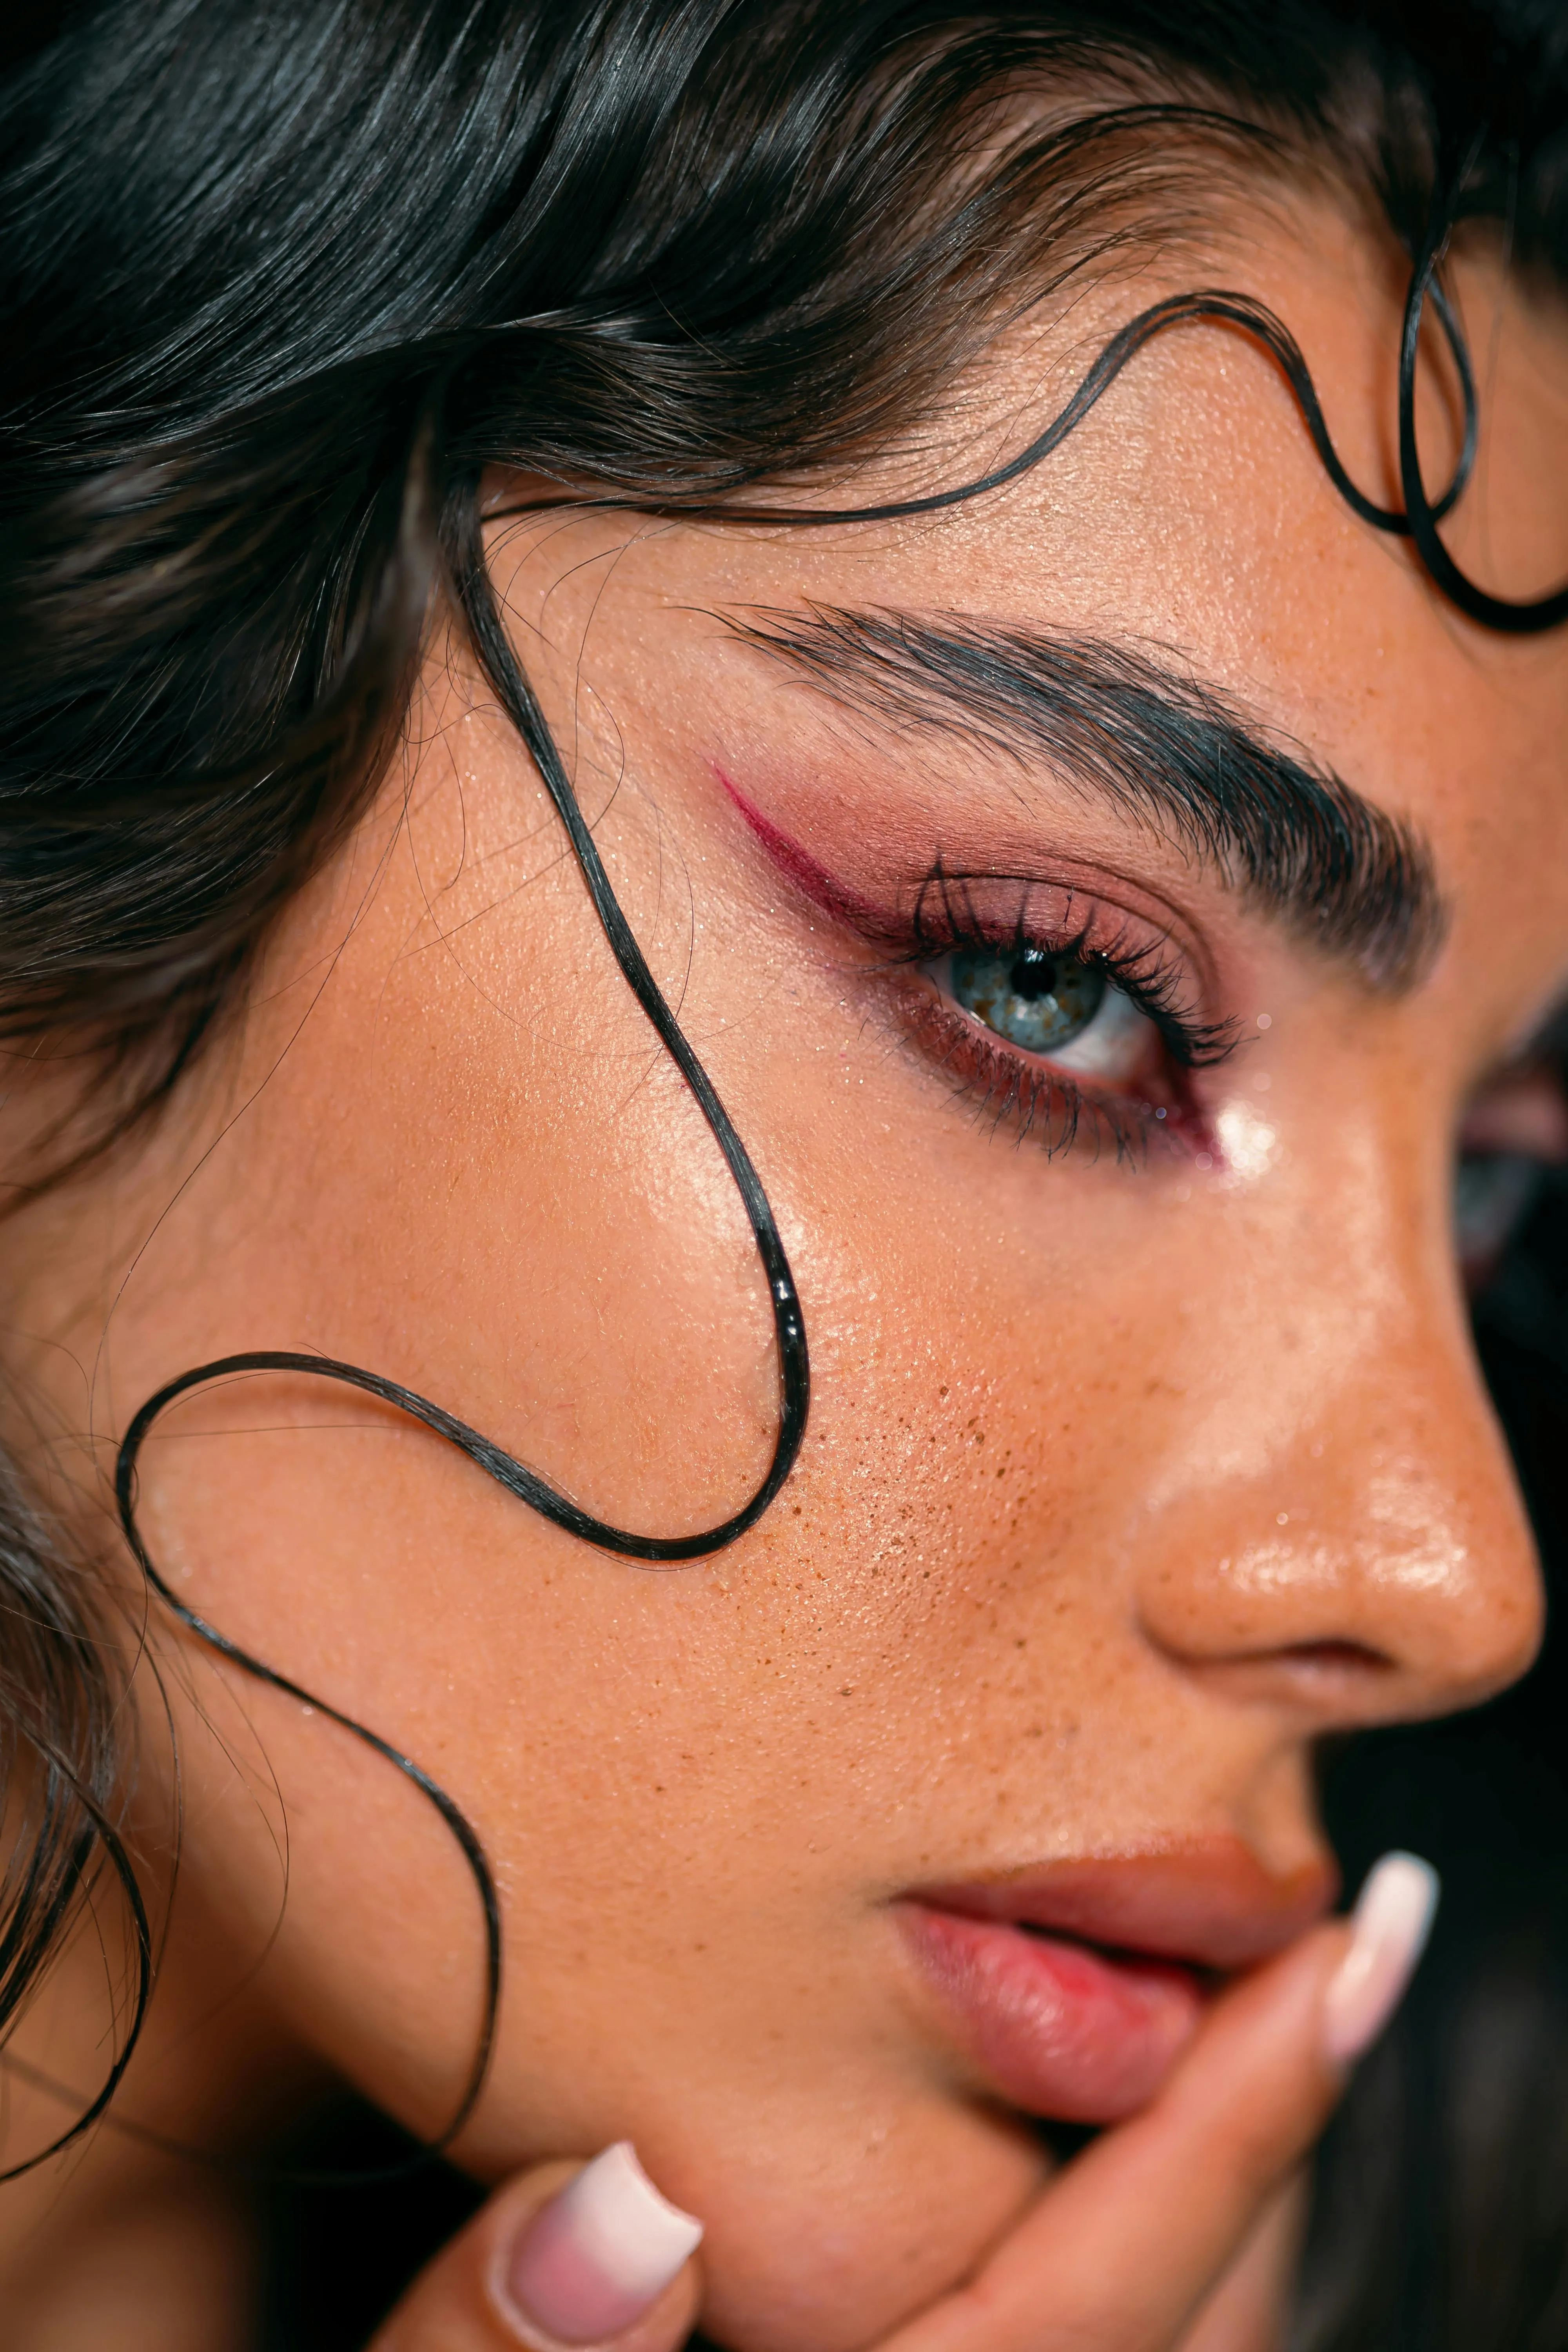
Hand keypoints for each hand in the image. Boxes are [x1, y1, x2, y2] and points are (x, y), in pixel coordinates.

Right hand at [368, 1855, 1433, 2351]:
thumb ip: (498, 2349)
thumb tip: (616, 2201)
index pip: (1093, 2290)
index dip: (1238, 2117)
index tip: (1352, 1955)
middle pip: (1183, 2320)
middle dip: (1266, 2128)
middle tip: (1315, 1940)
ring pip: (1158, 2341)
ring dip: (1220, 2180)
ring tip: (1242, 2014)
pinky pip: (1090, 2351)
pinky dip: (1140, 2247)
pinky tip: (1099, 2144)